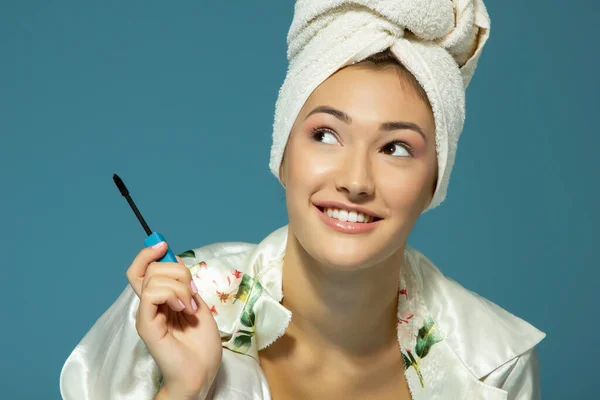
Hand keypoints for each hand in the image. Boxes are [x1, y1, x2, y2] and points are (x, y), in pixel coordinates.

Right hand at [127, 242, 221, 397]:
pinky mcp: (147, 325)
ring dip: (179, 285)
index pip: (143, 268)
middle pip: (150, 268)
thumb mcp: (198, 303)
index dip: (149, 252)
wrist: (202, 371)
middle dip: (177, 270)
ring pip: (153, 278)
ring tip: (190, 306)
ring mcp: (147, 314)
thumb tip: (173, 258)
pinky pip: (151, 294)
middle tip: (192, 292)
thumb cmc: (201, 344)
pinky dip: (171, 294)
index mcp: (160, 299)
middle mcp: (149, 305)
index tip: (163, 244)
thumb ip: (184, 283)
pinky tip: (184, 308)